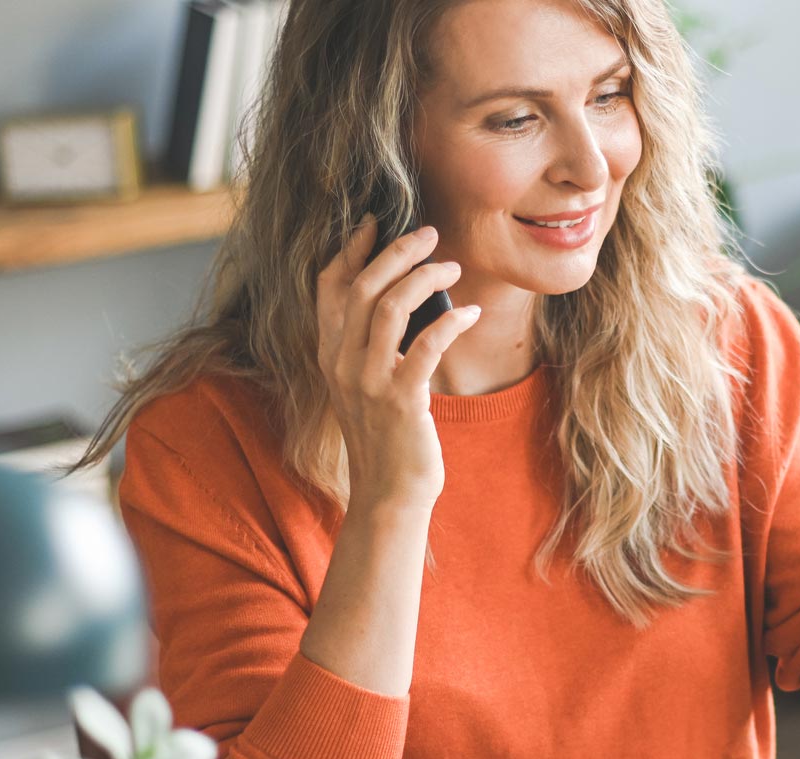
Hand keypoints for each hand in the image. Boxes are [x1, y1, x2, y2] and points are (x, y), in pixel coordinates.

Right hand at [314, 213, 480, 511]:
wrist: (388, 494)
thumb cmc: (387, 436)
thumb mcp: (367, 383)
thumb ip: (372, 343)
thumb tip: (404, 294)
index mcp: (328, 353)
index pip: (328, 286)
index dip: (351, 249)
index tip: (376, 222)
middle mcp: (340, 363)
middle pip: (361, 287)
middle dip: (397, 251)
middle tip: (430, 234)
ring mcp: (367, 382)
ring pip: (388, 308)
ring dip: (425, 279)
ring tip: (453, 268)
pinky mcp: (400, 400)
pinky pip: (426, 346)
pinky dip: (451, 323)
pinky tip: (471, 315)